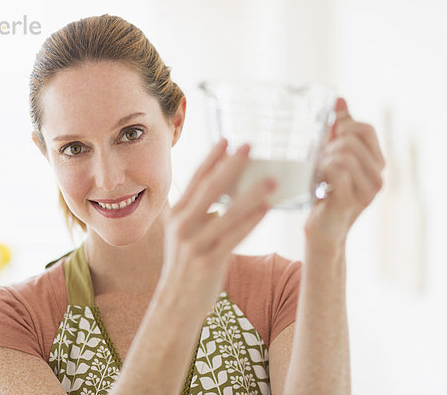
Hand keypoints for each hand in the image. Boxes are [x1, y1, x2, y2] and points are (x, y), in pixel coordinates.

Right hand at [158, 139, 276, 311]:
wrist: (175, 305)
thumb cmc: (185, 270)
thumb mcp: (184, 237)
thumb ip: (198, 217)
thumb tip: (222, 198)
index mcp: (176, 216)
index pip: (195, 180)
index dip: (211, 159)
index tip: (226, 140)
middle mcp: (182, 226)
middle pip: (210, 188)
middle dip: (231, 165)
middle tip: (250, 146)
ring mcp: (194, 243)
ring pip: (227, 212)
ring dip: (252, 193)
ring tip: (271, 179)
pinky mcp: (208, 260)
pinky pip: (234, 236)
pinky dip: (251, 221)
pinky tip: (267, 209)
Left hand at [304, 98, 385, 250]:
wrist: (323, 231)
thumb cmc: (326, 193)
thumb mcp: (333, 156)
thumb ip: (339, 130)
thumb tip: (340, 98)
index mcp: (376, 162)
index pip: (366, 128)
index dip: (344, 125)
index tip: (328, 137)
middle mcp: (378, 175)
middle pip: (353, 139)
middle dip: (330, 143)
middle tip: (319, 160)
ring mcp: (367, 190)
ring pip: (345, 153)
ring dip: (324, 158)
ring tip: (317, 172)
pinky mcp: (350, 201)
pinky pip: (337, 170)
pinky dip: (322, 169)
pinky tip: (317, 181)